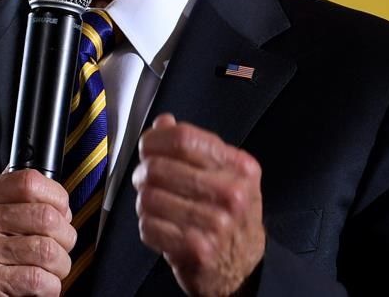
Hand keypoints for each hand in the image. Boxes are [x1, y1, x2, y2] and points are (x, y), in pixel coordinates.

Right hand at [0, 168, 76, 295]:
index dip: (57, 199)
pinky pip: (38, 279)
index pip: (30, 182)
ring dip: (59, 265)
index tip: (60, 213)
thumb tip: (57, 200)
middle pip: (46, 217)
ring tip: (48, 269)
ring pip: (47, 250)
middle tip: (59, 246)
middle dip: (65, 237)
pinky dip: (49, 286)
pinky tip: (38, 286)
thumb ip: (11, 200)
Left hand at [133, 114, 265, 296]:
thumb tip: (164, 122)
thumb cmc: (231, 216)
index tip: (147, 147)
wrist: (246, 267)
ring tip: (156, 206)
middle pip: (160, 167)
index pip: (184, 139)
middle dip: (143, 172)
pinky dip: (147, 225)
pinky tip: (161, 226)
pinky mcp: (198, 250)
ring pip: (149, 197)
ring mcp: (216, 223)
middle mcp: (232, 194)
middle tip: (145, 179)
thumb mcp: (225, 174)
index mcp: (239, 167)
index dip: (154, 140)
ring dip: (144, 201)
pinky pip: (149, 226)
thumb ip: (194, 146)